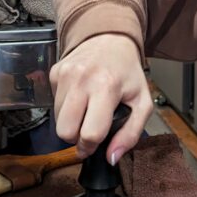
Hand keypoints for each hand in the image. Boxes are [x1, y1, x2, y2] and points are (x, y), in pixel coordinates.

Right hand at [50, 33, 151, 164]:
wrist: (109, 38)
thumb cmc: (127, 73)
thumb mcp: (142, 102)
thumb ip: (131, 134)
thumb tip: (111, 158)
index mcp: (106, 87)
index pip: (90, 133)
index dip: (91, 146)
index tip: (94, 145)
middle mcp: (81, 79)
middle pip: (65, 131)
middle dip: (76, 137)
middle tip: (88, 129)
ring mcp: (65, 74)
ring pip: (56, 120)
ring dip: (71, 121)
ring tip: (86, 109)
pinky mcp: (54, 72)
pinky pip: (54, 103)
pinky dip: (65, 106)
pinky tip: (79, 95)